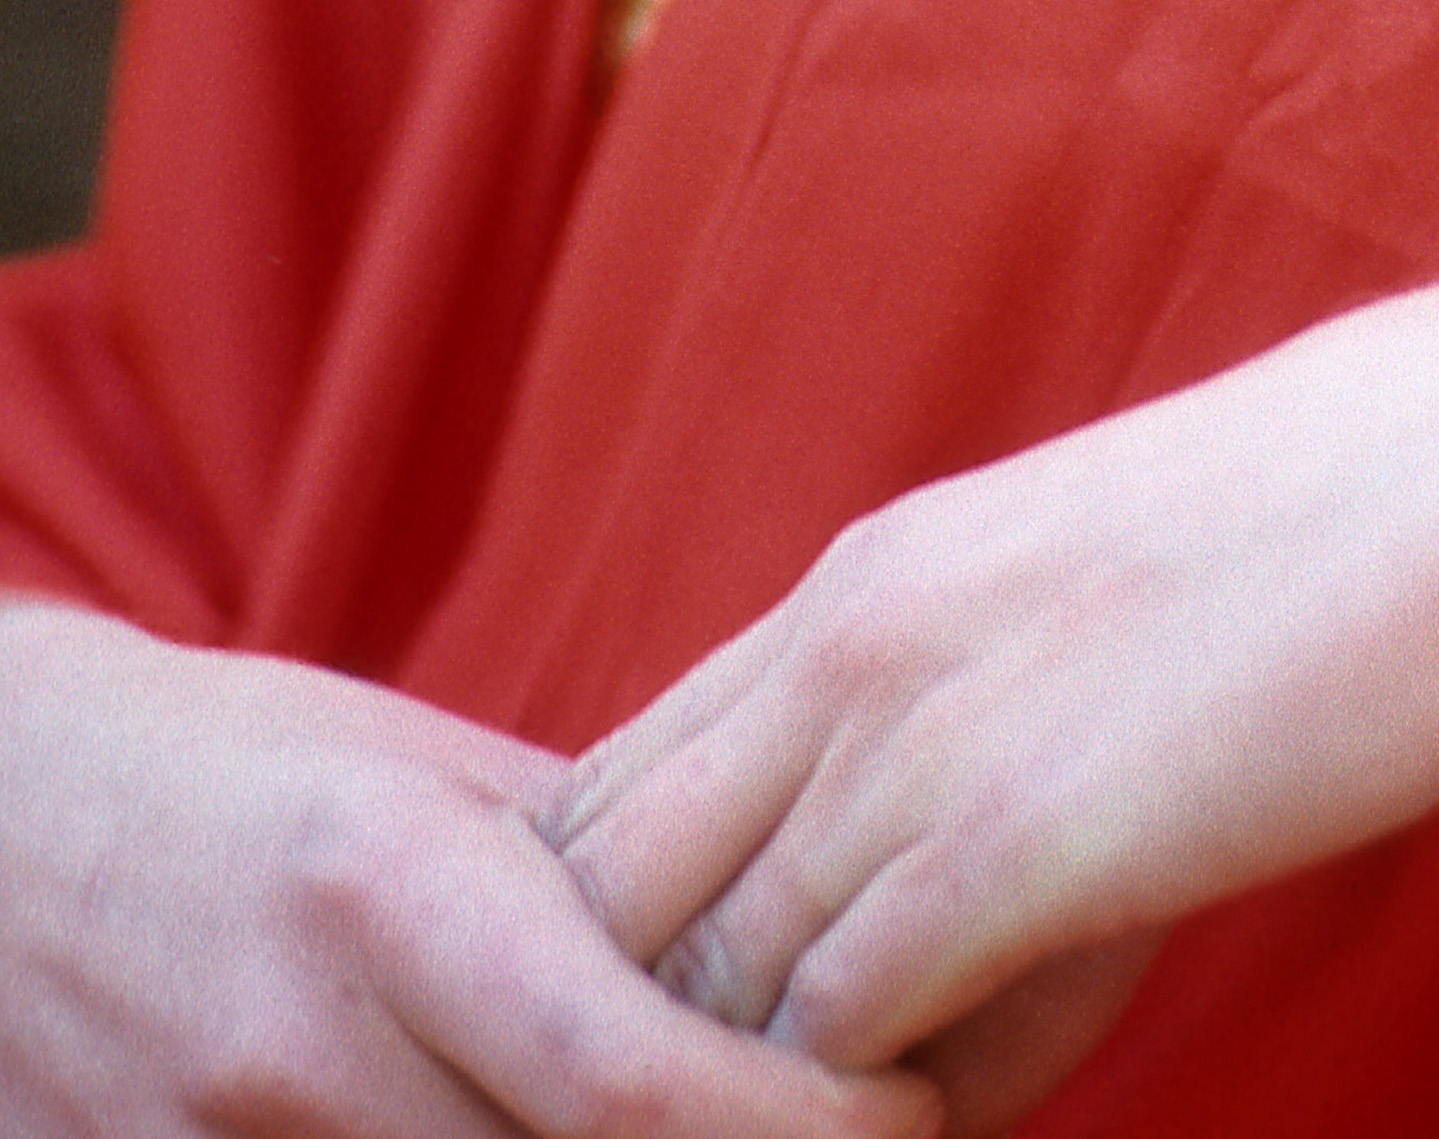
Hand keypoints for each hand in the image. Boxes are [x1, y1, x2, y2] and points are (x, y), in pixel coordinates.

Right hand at [0, 599, 940, 1138]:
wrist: (0, 827)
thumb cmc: (241, 773)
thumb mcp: (427, 780)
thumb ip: (597, 864)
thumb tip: (799, 924)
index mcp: (391, 896)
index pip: (633, 1087)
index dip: (802, 1128)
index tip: (910, 1108)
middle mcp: (308, 1057)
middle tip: (870, 1134)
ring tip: (726, 1137)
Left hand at [547, 251, 1438, 1097]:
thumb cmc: (1348, 543)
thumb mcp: (1096, 604)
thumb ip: (989, 732)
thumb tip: (953, 922)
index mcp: (864, 581)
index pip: (617, 795)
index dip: (651, 939)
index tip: (744, 1024)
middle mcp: (843, 646)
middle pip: (604, 901)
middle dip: (658, 1033)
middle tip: (797, 1090)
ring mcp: (907, 745)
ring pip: (698, 998)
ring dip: (776, 1095)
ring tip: (913, 1105)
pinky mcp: (1001, 852)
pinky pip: (830, 1054)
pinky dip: (877, 1118)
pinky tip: (996, 1103)